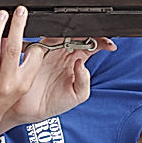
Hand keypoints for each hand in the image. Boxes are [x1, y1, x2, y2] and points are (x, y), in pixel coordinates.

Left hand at [0, 7, 45, 142]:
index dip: (34, 39)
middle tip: (19, 11)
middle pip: (14, 48)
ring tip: (0, 16)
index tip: (32, 24)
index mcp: (21, 84)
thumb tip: (16, 40)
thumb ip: (20, 68)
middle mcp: (6, 83)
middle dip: (18, 25)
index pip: (34, 57)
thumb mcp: (16, 90)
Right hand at [0, 36, 115, 131]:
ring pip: (64, 33)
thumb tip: (81, 63)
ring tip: (78, 37)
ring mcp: (51, 50)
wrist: (31, 110)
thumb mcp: (78, 96)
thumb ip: (84, 80)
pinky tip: (60, 40)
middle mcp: (65, 53)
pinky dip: (53, 35)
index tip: (110, 46)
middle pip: (79, 35)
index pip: (92, 45)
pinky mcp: (37, 50)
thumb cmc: (54, 103)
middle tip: (93, 35)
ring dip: (72, 32)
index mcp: (76, 61)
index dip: (102, 43)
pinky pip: (46, 38)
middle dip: (88, 32)